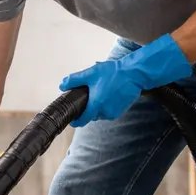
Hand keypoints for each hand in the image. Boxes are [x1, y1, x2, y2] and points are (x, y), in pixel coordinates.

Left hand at [60, 34, 191, 126]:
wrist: (134, 74)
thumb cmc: (112, 73)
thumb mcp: (90, 74)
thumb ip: (74, 80)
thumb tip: (62, 85)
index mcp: (95, 106)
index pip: (81, 121)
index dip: (75, 121)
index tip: (72, 118)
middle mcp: (104, 113)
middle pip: (91, 115)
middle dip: (88, 108)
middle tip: (87, 94)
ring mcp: (114, 113)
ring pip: (100, 113)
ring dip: (98, 106)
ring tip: (100, 91)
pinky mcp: (121, 110)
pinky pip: (109, 111)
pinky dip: (106, 105)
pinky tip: (108, 93)